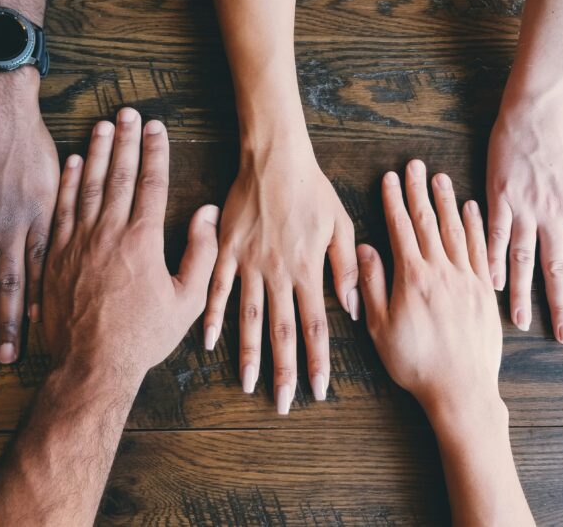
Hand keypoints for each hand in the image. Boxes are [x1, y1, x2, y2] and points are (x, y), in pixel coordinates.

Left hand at [42, 108, 218, 379]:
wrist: (91, 365)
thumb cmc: (143, 336)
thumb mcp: (187, 301)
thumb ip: (201, 253)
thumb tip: (206, 213)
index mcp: (143, 241)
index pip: (151, 183)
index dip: (155, 151)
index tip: (157, 127)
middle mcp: (108, 233)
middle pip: (118, 175)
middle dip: (126, 140)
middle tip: (129, 112)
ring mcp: (78, 241)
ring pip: (88, 185)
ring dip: (97, 152)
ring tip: (103, 125)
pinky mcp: (55, 254)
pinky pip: (62, 208)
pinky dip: (68, 182)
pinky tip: (74, 162)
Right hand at [203, 135, 357, 413]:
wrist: (275, 159)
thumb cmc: (312, 190)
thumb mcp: (340, 224)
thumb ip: (345, 268)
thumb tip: (353, 308)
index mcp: (308, 269)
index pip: (316, 326)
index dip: (318, 361)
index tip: (318, 390)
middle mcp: (278, 273)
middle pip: (282, 331)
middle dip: (284, 370)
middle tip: (283, 403)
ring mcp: (249, 263)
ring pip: (249, 317)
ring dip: (248, 353)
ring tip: (247, 384)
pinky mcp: (227, 250)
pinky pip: (218, 289)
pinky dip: (213, 316)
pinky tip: (209, 341)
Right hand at [358, 160, 501, 416]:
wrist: (461, 390)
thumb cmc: (415, 362)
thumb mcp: (380, 327)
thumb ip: (372, 285)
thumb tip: (365, 249)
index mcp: (413, 278)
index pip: (401, 229)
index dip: (394, 201)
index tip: (390, 178)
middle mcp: (442, 271)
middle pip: (428, 222)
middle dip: (419, 191)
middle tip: (415, 165)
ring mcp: (467, 279)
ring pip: (455, 230)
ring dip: (446, 201)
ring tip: (440, 177)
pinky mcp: (484, 291)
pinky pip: (480, 249)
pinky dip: (475, 226)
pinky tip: (471, 209)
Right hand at [486, 98, 562, 342]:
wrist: (538, 106)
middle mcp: (549, 215)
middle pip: (553, 269)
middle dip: (559, 305)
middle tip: (561, 338)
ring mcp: (521, 207)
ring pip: (522, 258)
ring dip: (521, 292)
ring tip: (520, 321)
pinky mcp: (498, 196)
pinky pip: (493, 234)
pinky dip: (492, 259)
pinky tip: (490, 281)